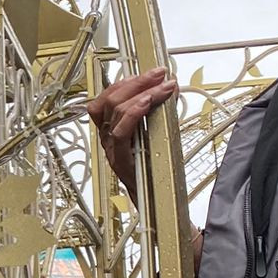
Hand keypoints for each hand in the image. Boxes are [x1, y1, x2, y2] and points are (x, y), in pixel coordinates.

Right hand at [85, 67, 177, 197]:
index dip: (126, 81)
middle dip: (137, 82)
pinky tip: (148, 102)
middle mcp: (106, 138)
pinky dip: (134, 113)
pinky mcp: (120, 160)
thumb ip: (160, 114)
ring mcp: (111, 149)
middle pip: (110, 101)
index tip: (151, 72)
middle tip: (160, 73)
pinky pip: (120, 132)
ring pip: (114, 111)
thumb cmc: (155, 172)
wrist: (156, 204)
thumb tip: (171, 88)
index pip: (107, 99)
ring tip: (162, 86)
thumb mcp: (157, 136)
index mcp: (111, 131)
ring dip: (141, 93)